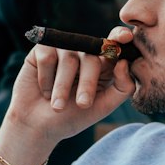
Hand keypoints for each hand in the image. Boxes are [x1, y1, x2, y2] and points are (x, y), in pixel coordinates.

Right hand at [5, 27, 135, 145]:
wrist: (39, 127)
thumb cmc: (72, 117)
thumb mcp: (102, 106)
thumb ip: (122, 87)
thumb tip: (124, 62)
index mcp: (102, 64)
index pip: (114, 45)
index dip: (119, 37)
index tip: (125, 37)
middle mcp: (84, 52)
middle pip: (92, 57)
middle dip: (88, 83)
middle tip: (83, 105)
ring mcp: (63, 49)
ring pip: (69, 59)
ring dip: (63, 87)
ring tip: (58, 106)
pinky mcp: (42, 50)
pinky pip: (47, 57)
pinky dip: (46, 79)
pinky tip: (44, 91)